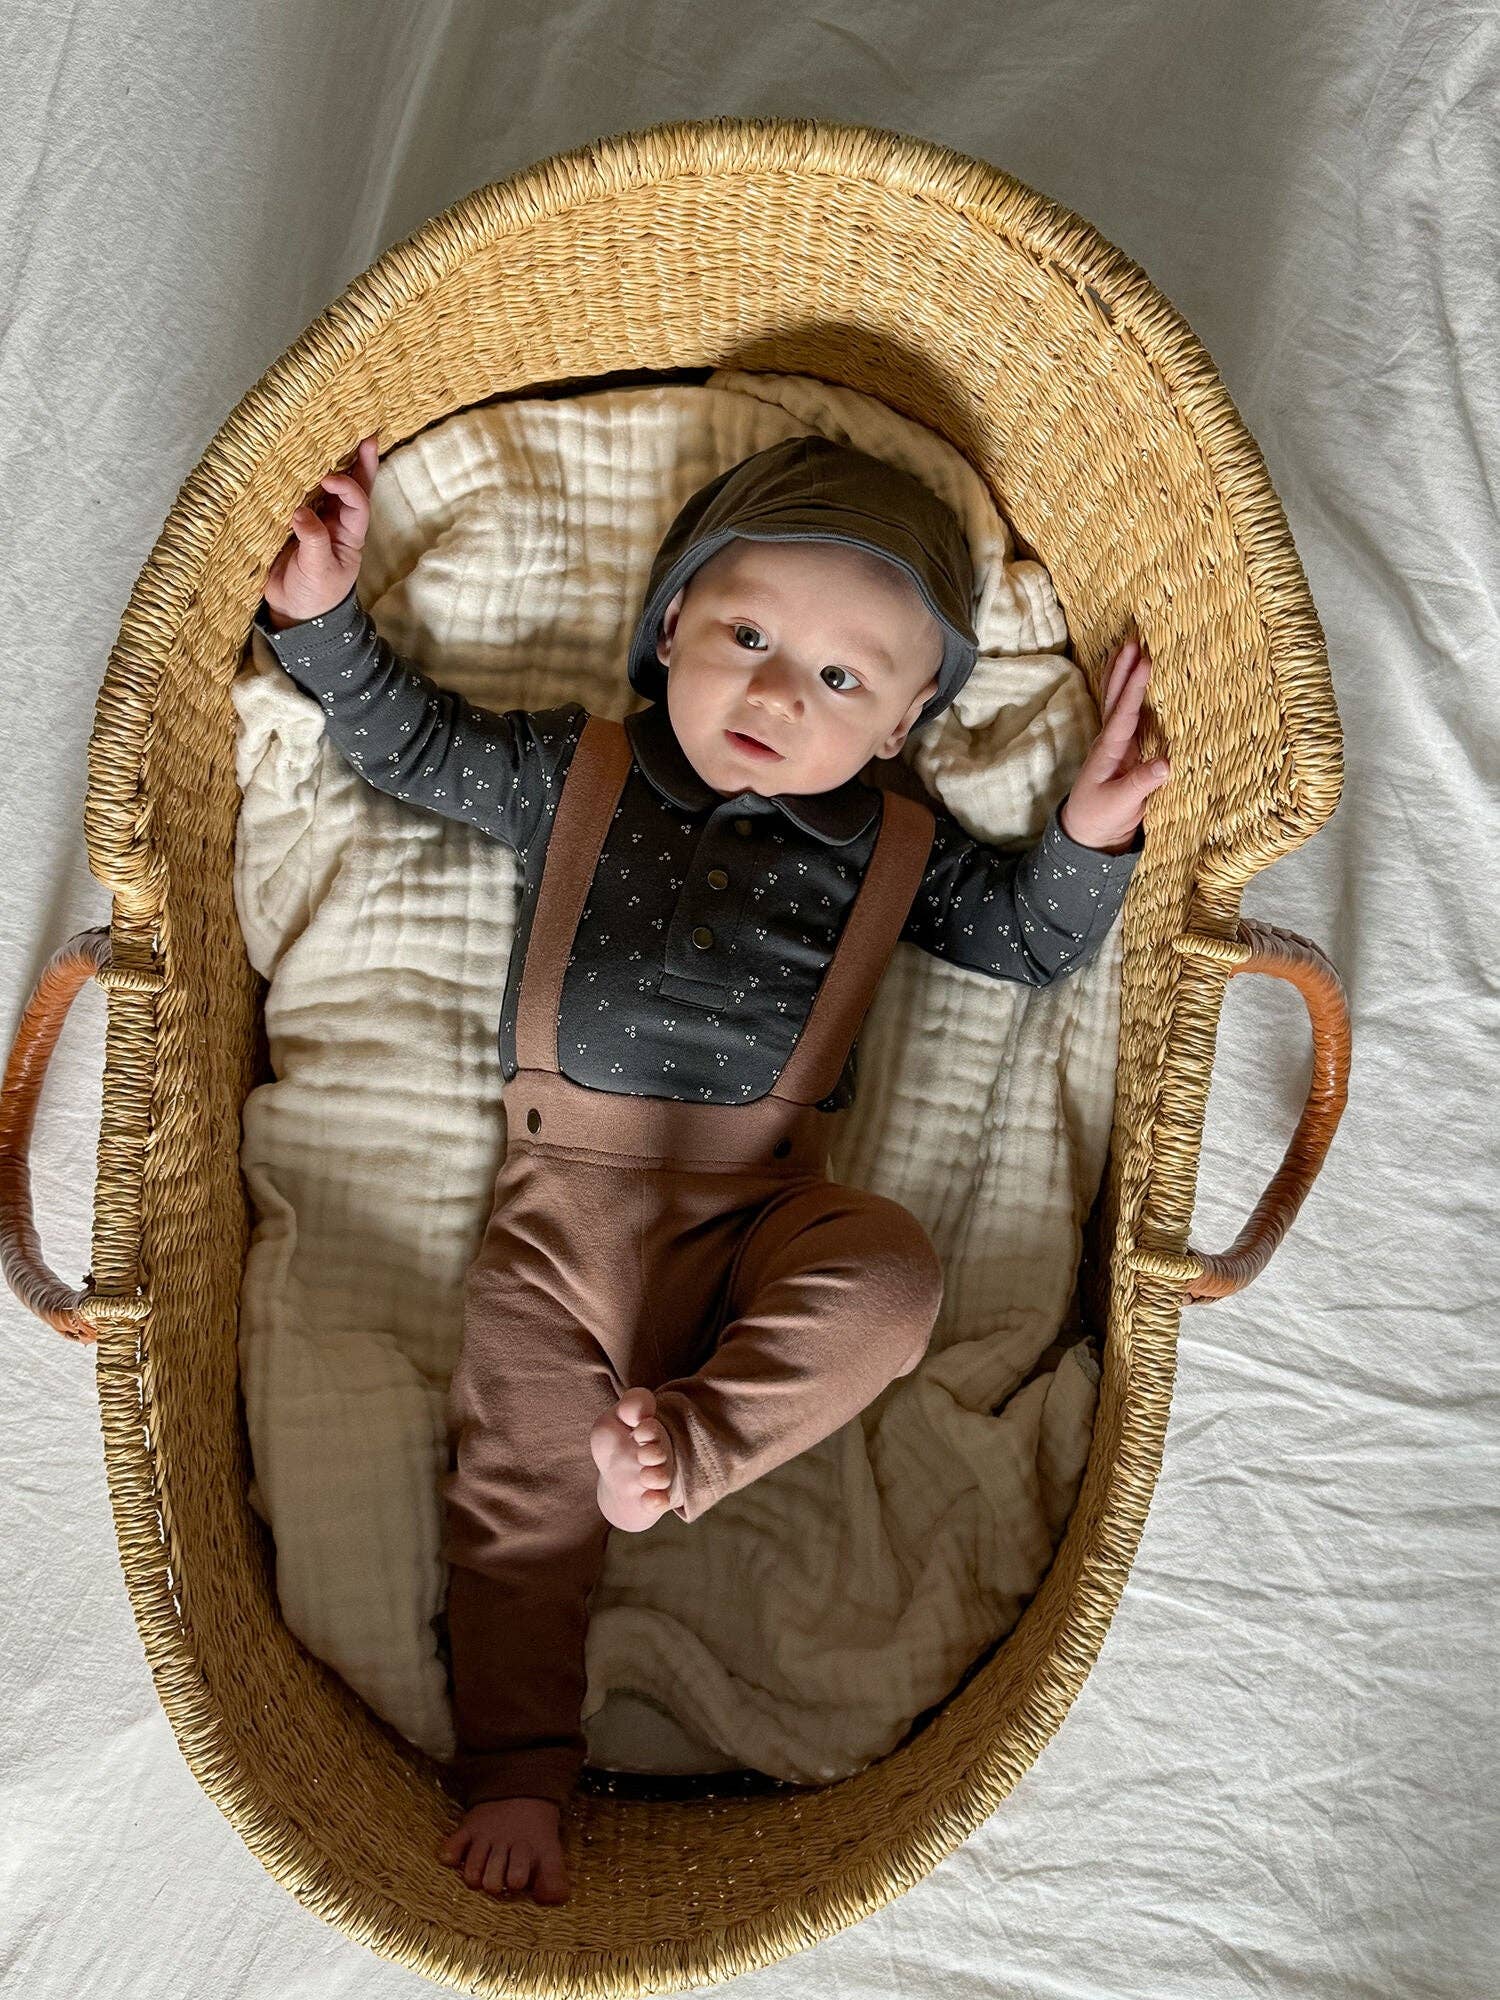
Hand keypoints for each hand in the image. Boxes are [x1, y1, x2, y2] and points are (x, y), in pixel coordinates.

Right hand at [263, 432, 380, 629]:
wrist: (295, 612)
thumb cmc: (315, 595)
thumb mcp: (318, 571)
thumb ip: (313, 541)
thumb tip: (300, 512)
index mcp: (350, 535)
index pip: (358, 504)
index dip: (349, 487)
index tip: (329, 478)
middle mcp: (336, 521)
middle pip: (351, 487)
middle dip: (358, 462)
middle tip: (365, 434)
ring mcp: (315, 519)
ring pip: (325, 487)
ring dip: (327, 463)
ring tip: (329, 435)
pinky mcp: (293, 521)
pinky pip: (297, 494)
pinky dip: (296, 478)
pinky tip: (293, 458)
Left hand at [1059, 632, 1171, 853]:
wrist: (1088, 834)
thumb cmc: (1101, 819)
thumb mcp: (1121, 805)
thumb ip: (1141, 785)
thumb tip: (1165, 764)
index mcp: (1108, 751)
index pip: (1123, 714)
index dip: (1134, 688)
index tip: (1145, 662)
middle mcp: (1110, 742)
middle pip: (1115, 699)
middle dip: (1123, 669)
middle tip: (1133, 640)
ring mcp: (1116, 744)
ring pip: (1118, 703)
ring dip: (1123, 675)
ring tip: (1129, 647)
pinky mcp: (1124, 751)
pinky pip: (1128, 715)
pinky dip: (1130, 694)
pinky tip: (1134, 681)